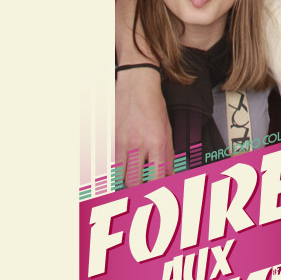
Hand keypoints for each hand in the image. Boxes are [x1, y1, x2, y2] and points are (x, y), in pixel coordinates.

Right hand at [115, 66, 172, 186]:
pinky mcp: (110, 139)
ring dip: (127, 180)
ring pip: (120, 176)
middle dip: (139, 188)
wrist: (137, 85)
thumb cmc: (154, 106)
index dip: (156, 190)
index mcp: (158, 143)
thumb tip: (170, 176)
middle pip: (134, 182)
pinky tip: (122, 166)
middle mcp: (139, 144)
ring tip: (133, 177)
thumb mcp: (167, 130)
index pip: (156, 178)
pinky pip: (111, 164)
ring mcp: (122, 142)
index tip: (157, 194)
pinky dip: (117, 170)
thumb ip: (168, 155)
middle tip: (142, 188)